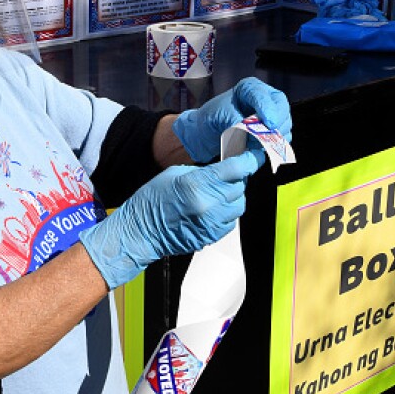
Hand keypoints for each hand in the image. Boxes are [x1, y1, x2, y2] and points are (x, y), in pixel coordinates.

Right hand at [79, 151, 260, 288]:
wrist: (142, 231)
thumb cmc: (153, 200)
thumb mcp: (176, 173)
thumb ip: (204, 171)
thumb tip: (225, 169)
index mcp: (197, 183)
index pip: (237, 169)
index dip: (249, 160)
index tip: (252, 157)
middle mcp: (208, 204)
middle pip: (240, 186)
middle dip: (237, 179)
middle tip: (227, 176)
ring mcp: (211, 222)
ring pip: (239, 205)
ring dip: (233, 197)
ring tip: (218, 194)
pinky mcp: (212, 236)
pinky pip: (231, 221)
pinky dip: (227, 213)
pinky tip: (214, 209)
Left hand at [172, 77, 291, 162]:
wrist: (209, 130)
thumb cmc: (213, 116)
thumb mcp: (220, 114)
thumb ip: (235, 120)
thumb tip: (249, 131)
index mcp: (249, 88)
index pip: (262, 95)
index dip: (267, 108)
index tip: (269, 123)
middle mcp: (264, 98)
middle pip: (280, 106)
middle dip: (277, 121)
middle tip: (270, 134)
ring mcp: (271, 114)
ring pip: (285, 122)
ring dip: (276, 134)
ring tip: (260, 142)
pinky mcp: (272, 129)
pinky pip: (282, 137)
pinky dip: (275, 143)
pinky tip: (262, 147)